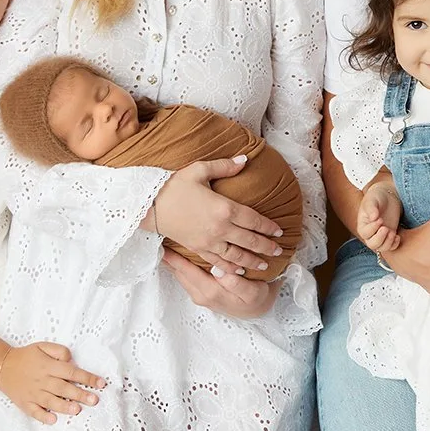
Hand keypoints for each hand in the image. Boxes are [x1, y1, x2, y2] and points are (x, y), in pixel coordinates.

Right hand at [0, 341, 106, 424]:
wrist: (2, 366)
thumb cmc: (27, 356)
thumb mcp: (43, 346)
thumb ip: (59, 351)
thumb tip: (71, 360)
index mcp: (48, 366)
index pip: (71, 372)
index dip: (87, 378)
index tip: (101, 383)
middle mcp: (42, 380)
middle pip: (64, 388)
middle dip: (80, 394)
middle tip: (94, 400)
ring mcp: (33, 393)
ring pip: (51, 401)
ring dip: (64, 406)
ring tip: (77, 410)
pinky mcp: (25, 403)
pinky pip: (34, 411)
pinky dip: (43, 416)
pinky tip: (53, 419)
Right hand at [154, 156, 283, 275]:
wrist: (149, 205)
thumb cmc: (174, 185)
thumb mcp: (199, 170)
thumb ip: (224, 166)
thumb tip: (245, 159)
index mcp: (224, 208)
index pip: (254, 220)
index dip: (269, 227)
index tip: (280, 232)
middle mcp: (220, 228)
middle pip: (250, 240)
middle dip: (266, 247)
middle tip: (279, 250)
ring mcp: (209, 241)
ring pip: (237, 255)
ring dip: (253, 261)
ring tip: (265, 266)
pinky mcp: (197, 249)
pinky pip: (218, 261)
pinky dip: (231, 267)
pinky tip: (239, 270)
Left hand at [162, 249, 276, 318]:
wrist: (258, 312)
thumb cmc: (256, 299)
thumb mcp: (252, 292)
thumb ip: (236, 283)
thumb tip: (220, 270)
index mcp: (211, 292)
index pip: (187, 271)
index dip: (175, 258)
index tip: (163, 245)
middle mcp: (201, 295)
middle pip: (179, 273)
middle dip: (169, 258)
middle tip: (159, 238)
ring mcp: (200, 295)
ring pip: (181, 275)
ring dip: (172, 262)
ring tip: (163, 244)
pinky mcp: (202, 293)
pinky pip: (187, 277)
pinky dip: (180, 267)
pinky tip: (177, 257)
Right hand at [356, 181, 402, 252]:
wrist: (388, 196)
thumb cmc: (377, 196)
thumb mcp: (372, 199)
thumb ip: (371, 207)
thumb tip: (373, 217)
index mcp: (362, 224)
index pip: (365, 233)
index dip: (372, 228)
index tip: (380, 219)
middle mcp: (370, 233)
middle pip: (372, 244)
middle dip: (380, 238)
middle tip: (386, 228)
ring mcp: (381, 235)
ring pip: (382, 248)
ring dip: (388, 242)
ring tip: (393, 232)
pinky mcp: (390, 236)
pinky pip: (391, 247)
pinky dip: (395, 244)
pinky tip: (397, 236)